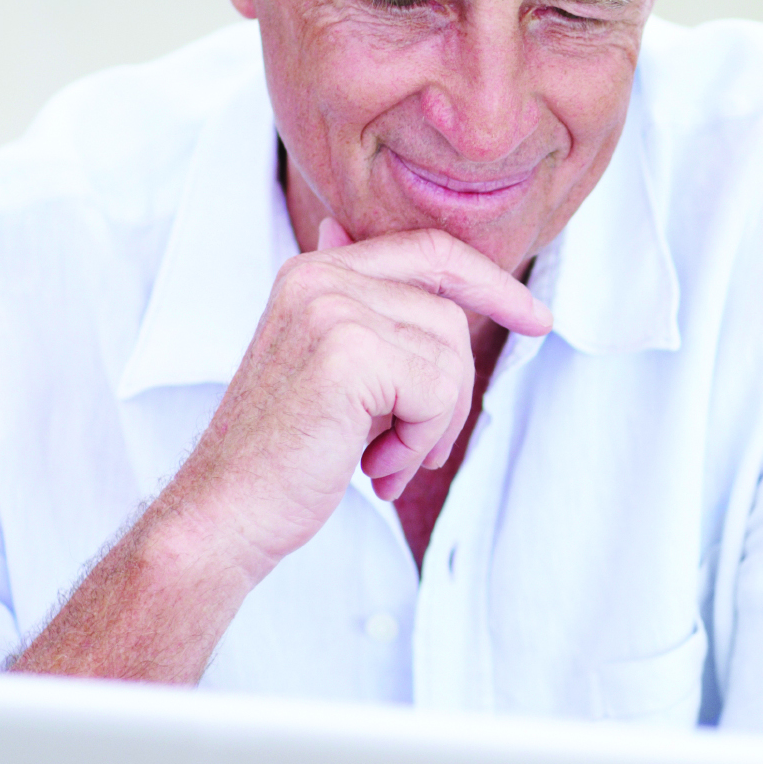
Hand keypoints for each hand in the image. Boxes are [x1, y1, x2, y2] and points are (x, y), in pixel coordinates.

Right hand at [158, 219, 549, 579]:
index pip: (430, 252)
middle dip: (450, 393)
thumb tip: (394, 265)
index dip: (491, 283)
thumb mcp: (332, 370)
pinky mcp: (348, 353)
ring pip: (450, 357)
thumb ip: (366, 317)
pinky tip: (372, 467)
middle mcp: (321, 277)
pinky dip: (418, 442)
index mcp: (316, 272)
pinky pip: (438, 391)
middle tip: (411, 449)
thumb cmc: (284, 453)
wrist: (226, 511)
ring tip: (381, 461)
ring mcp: (332, 309)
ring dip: (431, 428)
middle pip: (449, 315)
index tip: (537, 319)